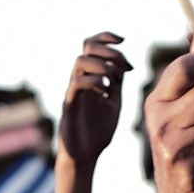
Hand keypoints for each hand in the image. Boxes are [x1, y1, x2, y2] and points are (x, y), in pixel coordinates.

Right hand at [59, 33, 132, 166]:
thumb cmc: (98, 132)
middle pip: (87, 47)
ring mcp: (73, 92)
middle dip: (108, 49)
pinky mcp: (69, 105)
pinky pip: (77, 84)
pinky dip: (95, 82)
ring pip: (81, 61)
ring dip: (102, 65)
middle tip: (122, 66)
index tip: (124, 41)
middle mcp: (80, 80)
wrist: (85, 156)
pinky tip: (105, 93)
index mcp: (91, 77)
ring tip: (113, 81)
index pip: (93, 44)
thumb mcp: (114, 103)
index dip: (107, 37)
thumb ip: (116, 84)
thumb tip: (124, 65)